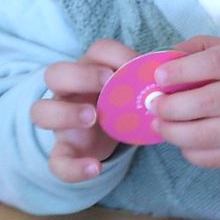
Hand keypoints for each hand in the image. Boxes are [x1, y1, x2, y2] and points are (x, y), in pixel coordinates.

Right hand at [33, 39, 138, 182]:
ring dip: (65, 113)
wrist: (107, 134)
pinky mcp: (63, 150)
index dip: (114, 54)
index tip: (134, 65)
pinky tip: (95, 168)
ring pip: (41, 111)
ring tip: (91, 118)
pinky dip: (73, 167)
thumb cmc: (122, 103)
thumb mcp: (135, 90)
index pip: (96, 51)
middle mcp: (69, 91)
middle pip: (55, 73)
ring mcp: (61, 121)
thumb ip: (150, 81)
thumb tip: (178, 69)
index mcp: (92, 69)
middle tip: (107, 83)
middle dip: (80, 75)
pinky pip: (56, 160)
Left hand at [152, 36, 219, 168]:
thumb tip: (164, 60)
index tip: (158, 77)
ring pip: (208, 135)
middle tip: (152, 105)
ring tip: (160, 125)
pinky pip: (215, 157)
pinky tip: (183, 142)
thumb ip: (201, 49)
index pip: (215, 63)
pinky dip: (191, 151)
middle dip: (171, 106)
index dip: (182, 70)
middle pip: (208, 102)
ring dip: (175, 132)